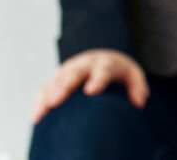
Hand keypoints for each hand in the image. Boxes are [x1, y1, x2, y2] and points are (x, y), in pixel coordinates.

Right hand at [30, 48, 148, 124]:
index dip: (97, 80)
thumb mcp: (132, 75)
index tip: (91, 91)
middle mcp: (84, 65)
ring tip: (42, 111)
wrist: (100, 58)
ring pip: (56, 80)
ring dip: (48, 95)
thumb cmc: (118, 73)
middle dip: (64, 87)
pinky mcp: (56, 78)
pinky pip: (45, 88)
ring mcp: (68, 70)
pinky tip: (36, 118)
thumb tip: (139, 102)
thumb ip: (138, 87)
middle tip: (56, 101)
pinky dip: (40, 101)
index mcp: (105, 63)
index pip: (102, 70)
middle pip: (73, 74)